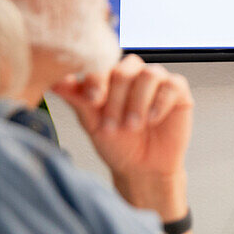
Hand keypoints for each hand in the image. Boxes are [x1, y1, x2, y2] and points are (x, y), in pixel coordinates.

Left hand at [52, 55, 192, 219]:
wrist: (143, 168)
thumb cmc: (117, 145)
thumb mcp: (92, 123)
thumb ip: (77, 99)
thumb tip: (54, 82)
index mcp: (110, 77)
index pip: (102, 65)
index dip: (97, 80)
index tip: (93, 101)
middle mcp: (134, 74)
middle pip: (126, 69)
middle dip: (118, 98)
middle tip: (114, 124)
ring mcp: (157, 81)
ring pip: (150, 75)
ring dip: (139, 103)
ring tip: (134, 126)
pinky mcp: (178, 92)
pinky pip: (173, 85)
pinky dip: (161, 103)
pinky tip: (153, 119)